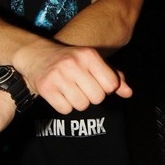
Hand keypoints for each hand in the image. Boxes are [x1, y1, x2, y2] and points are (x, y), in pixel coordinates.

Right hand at [13, 41, 131, 113]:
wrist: (35, 55)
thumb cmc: (70, 60)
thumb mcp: (92, 62)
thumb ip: (113, 76)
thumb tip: (129, 92)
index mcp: (89, 55)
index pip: (110, 84)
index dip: (106, 88)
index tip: (96, 82)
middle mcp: (74, 64)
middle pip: (97, 98)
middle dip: (92, 96)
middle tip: (82, 87)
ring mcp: (58, 76)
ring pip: (82, 105)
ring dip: (78, 102)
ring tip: (70, 89)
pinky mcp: (46, 88)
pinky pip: (65, 109)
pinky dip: (64, 105)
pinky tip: (60, 94)